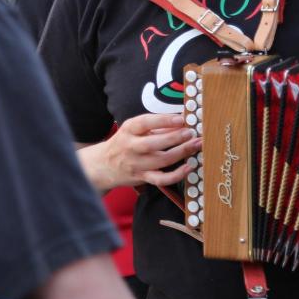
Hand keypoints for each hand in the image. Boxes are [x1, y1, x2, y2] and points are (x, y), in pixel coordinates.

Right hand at [83, 113, 199, 190]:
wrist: (103, 165)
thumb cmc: (123, 143)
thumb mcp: (133, 130)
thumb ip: (155, 127)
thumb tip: (180, 121)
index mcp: (128, 130)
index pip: (145, 122)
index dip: (164, 120)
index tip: (181, 119)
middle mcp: (130, 147)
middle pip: (154, 143)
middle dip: (174, 138)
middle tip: (191, 133)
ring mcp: (136, 164)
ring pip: (161, 160)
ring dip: (181, 152)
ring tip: (195, 145)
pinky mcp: (142, 177)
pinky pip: (161, 179)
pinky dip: (176, 175)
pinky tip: (189, 167)